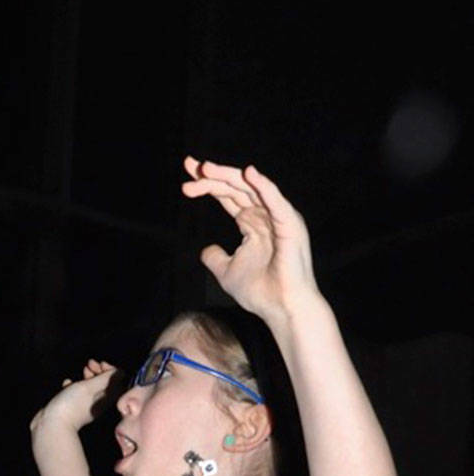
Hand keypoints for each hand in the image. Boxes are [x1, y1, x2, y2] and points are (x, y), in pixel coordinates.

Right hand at [31, 360, 118, 443]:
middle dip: (98, 371)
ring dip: (88, 377)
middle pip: (105, 384)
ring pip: (92, 388)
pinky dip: (75, 386)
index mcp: (106, 399)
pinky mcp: (75, 409)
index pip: (117, 382)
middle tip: (89, 364)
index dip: (109, 370)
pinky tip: (68, 383)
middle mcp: (99, 403)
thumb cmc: (71, 405)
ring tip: (82, 370)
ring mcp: (87, 407)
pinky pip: (79, 394)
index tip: (99, 364)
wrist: (53, 424)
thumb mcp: (90, 386)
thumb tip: (120, 373)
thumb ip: (106, 378)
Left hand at [181, 158, 317, 325]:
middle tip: (190, 166)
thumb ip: (215, 258)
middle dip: (212, 176)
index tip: (186, 177)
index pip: (227, 195)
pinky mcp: (290, 224)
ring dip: (229, 176)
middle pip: (236, 187)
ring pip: (252, 188)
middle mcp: (265, 214)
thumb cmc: (260, 292)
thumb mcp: (226, 272)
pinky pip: (276, 201)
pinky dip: (263, 186)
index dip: (208, 185)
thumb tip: (205, 249)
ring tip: (206, 168)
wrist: (281, 309)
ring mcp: (278, 217)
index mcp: (252, 222)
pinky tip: (249, 173)